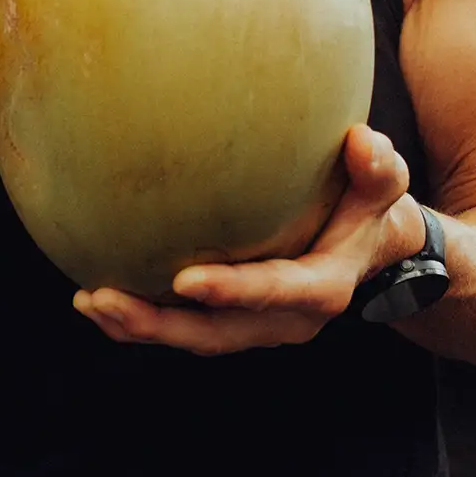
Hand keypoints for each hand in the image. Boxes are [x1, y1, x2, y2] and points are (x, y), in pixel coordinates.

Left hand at [74, 125, 425, 354]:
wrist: (374, 246)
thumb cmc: (371, 203)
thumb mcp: (384, 183)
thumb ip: (378, 167)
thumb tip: (359, 140)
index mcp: (323, 287)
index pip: (277, 294)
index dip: (234, 291)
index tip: (185, 279)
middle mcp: (287, 317)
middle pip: (220, 333)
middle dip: (162, 324)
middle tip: (105, 300)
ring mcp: (257, 322)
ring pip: (196, 336)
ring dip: (141, 326)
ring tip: (90, 302)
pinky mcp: (235, 316)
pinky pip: (187, 324)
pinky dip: (145, 316)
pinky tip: (98, 297)